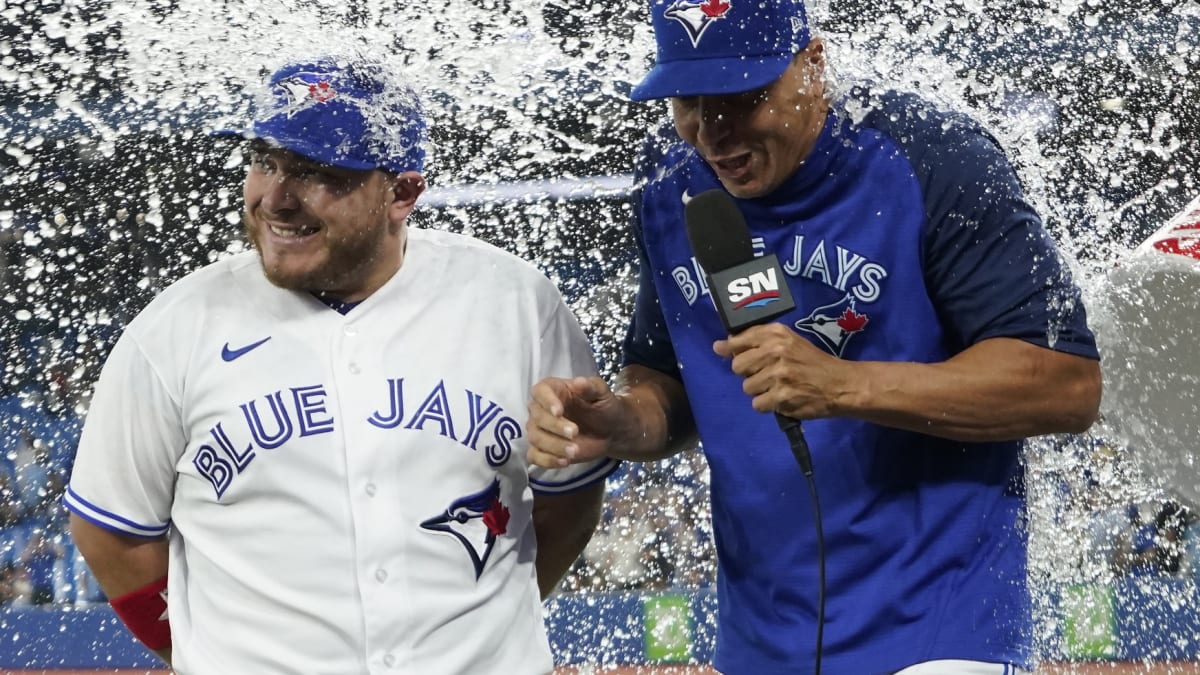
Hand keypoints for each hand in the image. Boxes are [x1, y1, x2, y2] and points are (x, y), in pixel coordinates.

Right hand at [526, 376, 624, 467]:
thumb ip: (592, 387)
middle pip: (537, 417)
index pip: (540, 391)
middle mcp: (541, 409)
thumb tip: (578, 382)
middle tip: (575, 433)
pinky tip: (564, 462)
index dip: (546, 401)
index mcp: (554, 390)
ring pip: (536, 438)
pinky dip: (547, 460)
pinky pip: (534, 456)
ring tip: (575, 451)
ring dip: (554, 446)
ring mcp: (540, 430)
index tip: (559, 411)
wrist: (610, 431)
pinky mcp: (543, 450)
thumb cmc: (603, 407)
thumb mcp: (603, 394)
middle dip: (555, 427)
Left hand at [713, 323, 842, 418]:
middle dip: (749, 373)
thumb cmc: (811, 362)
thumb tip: (718, 346)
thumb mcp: (788, 342)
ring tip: (778, 387)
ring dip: (760, 391)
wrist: (839, 384)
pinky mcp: (781, 397)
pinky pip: (757, 404)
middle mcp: (775, 351)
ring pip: (747, 387)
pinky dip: (767, 405)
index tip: (729, 352)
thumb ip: (754, 341)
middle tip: (766, 374)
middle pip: (738, 366)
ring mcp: (778, 375)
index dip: (732, 349)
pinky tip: (782, 399)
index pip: (738, 340)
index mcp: (776, 334)